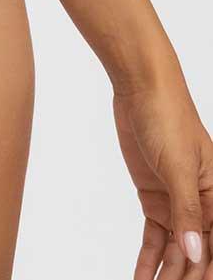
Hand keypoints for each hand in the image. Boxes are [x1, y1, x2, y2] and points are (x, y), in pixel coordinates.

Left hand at [112, 71, 212, 276]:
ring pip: (177, 251)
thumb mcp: (179, 166)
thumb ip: (187, 212)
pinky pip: (156, 238)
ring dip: (167, 275)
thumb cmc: (169, 116)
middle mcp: (203, 205)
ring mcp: (178, 203)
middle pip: (198, 254)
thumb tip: (195, 253)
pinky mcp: (156, 198)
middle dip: (186, 278)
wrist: (141, 87)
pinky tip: (141, 278)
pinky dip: (149, 259)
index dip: (206, 272)